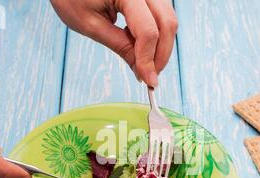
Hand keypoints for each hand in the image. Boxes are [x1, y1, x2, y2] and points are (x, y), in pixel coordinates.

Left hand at [50, 0, 177, 86]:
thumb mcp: (91, 25)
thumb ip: (120, 46)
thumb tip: (142, 71)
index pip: (148, 30)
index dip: (149, 59)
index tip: (148, 81)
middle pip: (167, 23)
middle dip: (161, 55)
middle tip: (150, 76)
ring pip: (169, 19)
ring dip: (161, 45)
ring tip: (143, 61)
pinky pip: (162, 15)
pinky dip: (157, 34)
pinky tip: (140, 44)